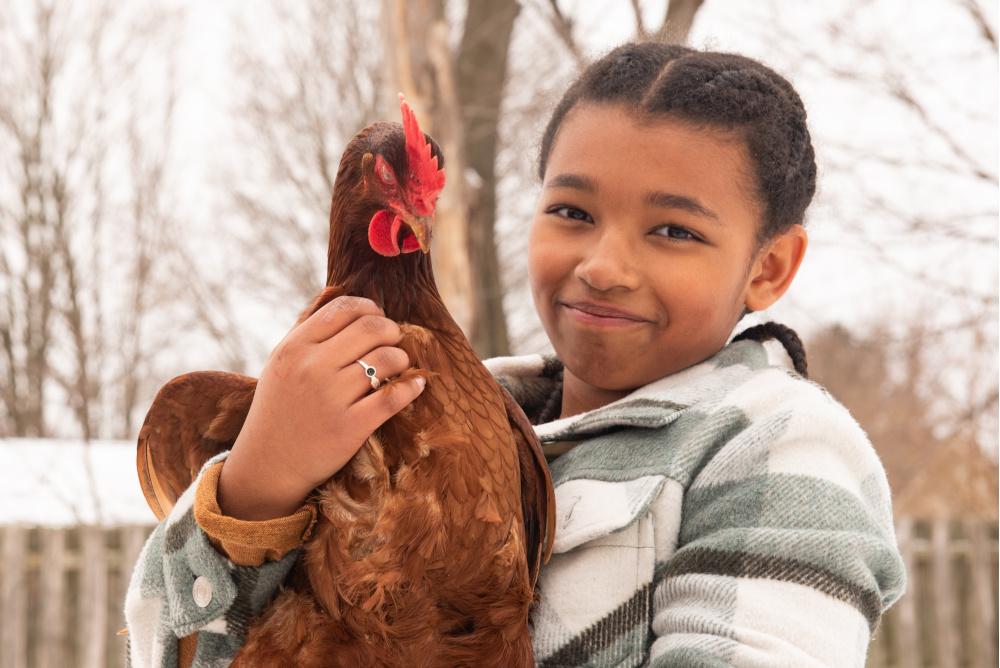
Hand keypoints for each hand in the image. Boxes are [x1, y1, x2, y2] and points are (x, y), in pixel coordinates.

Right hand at [217, 296, 425, 519]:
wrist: (269, 463)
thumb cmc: (279, 406)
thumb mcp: (280, 360)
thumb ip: (306, 322)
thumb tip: (335, 289)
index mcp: (295, 347)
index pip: (344, 308)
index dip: (369, 308)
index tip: (377, 319)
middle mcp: (312, 368)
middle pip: (371, 328)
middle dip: (391, 329)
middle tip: (394, 339)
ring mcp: (331, 398)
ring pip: (386, 359)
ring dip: (401, 357)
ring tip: (398, 364)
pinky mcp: (350, 427)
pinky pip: (393, 397)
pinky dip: (411, 386)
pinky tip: (416, 383)